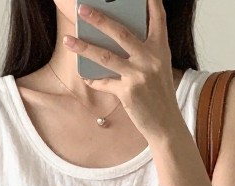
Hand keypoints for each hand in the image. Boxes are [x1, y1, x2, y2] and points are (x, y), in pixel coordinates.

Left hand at [65, 0, 179, 140]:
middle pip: (121, 33)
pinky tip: (85, 76)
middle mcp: (150, 59)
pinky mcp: (128, 93)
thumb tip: (115, 39)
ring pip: (105, 56)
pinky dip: (93, 79)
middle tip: (82, 10)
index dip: (152, 2)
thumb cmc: (160, 94)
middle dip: (99, 19)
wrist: (166, 124)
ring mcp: (138, 75)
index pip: (158, 18)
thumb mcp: (159, 68)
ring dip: (84, 47)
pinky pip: (104, 82)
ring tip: (68, 39)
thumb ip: (144, 51)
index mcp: (161, 49)